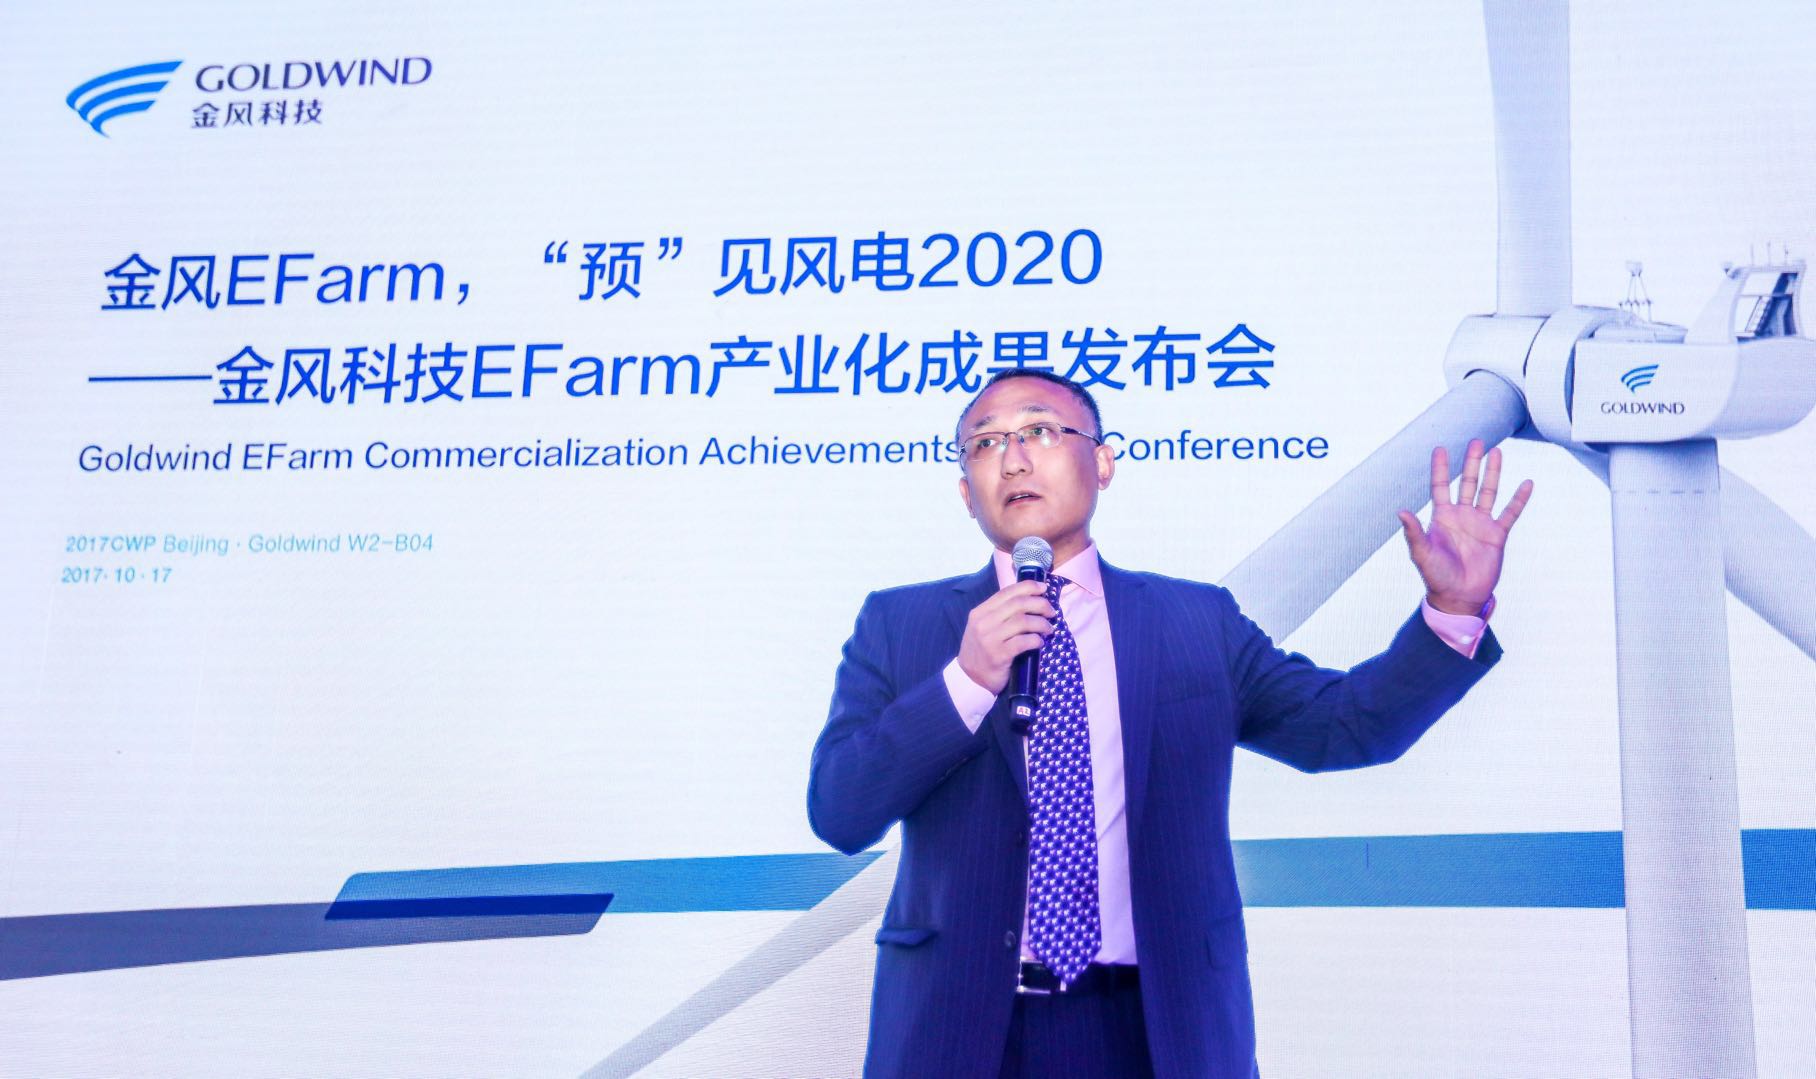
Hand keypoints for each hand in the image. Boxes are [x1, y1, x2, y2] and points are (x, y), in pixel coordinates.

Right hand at [956, 579, 1055, 693]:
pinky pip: (1023, 642)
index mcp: (980, 612)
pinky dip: (1036, 640)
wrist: (969, 678)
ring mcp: (990, 639)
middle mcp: (983, 623)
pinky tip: (1040, 642)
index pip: (1007, 592)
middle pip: (1018, 604)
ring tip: (1048, 629)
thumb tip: (1029, 599)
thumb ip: (1000, 613)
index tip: (1044, 588)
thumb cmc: (981, 650)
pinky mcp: (998, 656)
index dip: (1028, 587)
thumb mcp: (983, 627)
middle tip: (1051, 612)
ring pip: (1023, 621)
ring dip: (1041, 623)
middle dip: (1040, 604)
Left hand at [1397, 439, 1532, 615]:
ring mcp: (1480, 524)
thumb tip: (1401, 511)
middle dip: (1471, 463)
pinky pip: (1510, 513)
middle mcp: (1462, 516)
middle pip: (1468, 483)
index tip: (1440, 448)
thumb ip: (1413, 532)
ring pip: (1488, 492)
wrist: (1459, 597)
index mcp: (1442, 517)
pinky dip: (1519, 499)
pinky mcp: (1497, 535)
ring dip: (1493, 473)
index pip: (1441, 486)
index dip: (1441, 468)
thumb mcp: (1421, 553)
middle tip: (1476, 441)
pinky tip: (1527, 483)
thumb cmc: (1436, 576)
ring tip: (1497, 452)